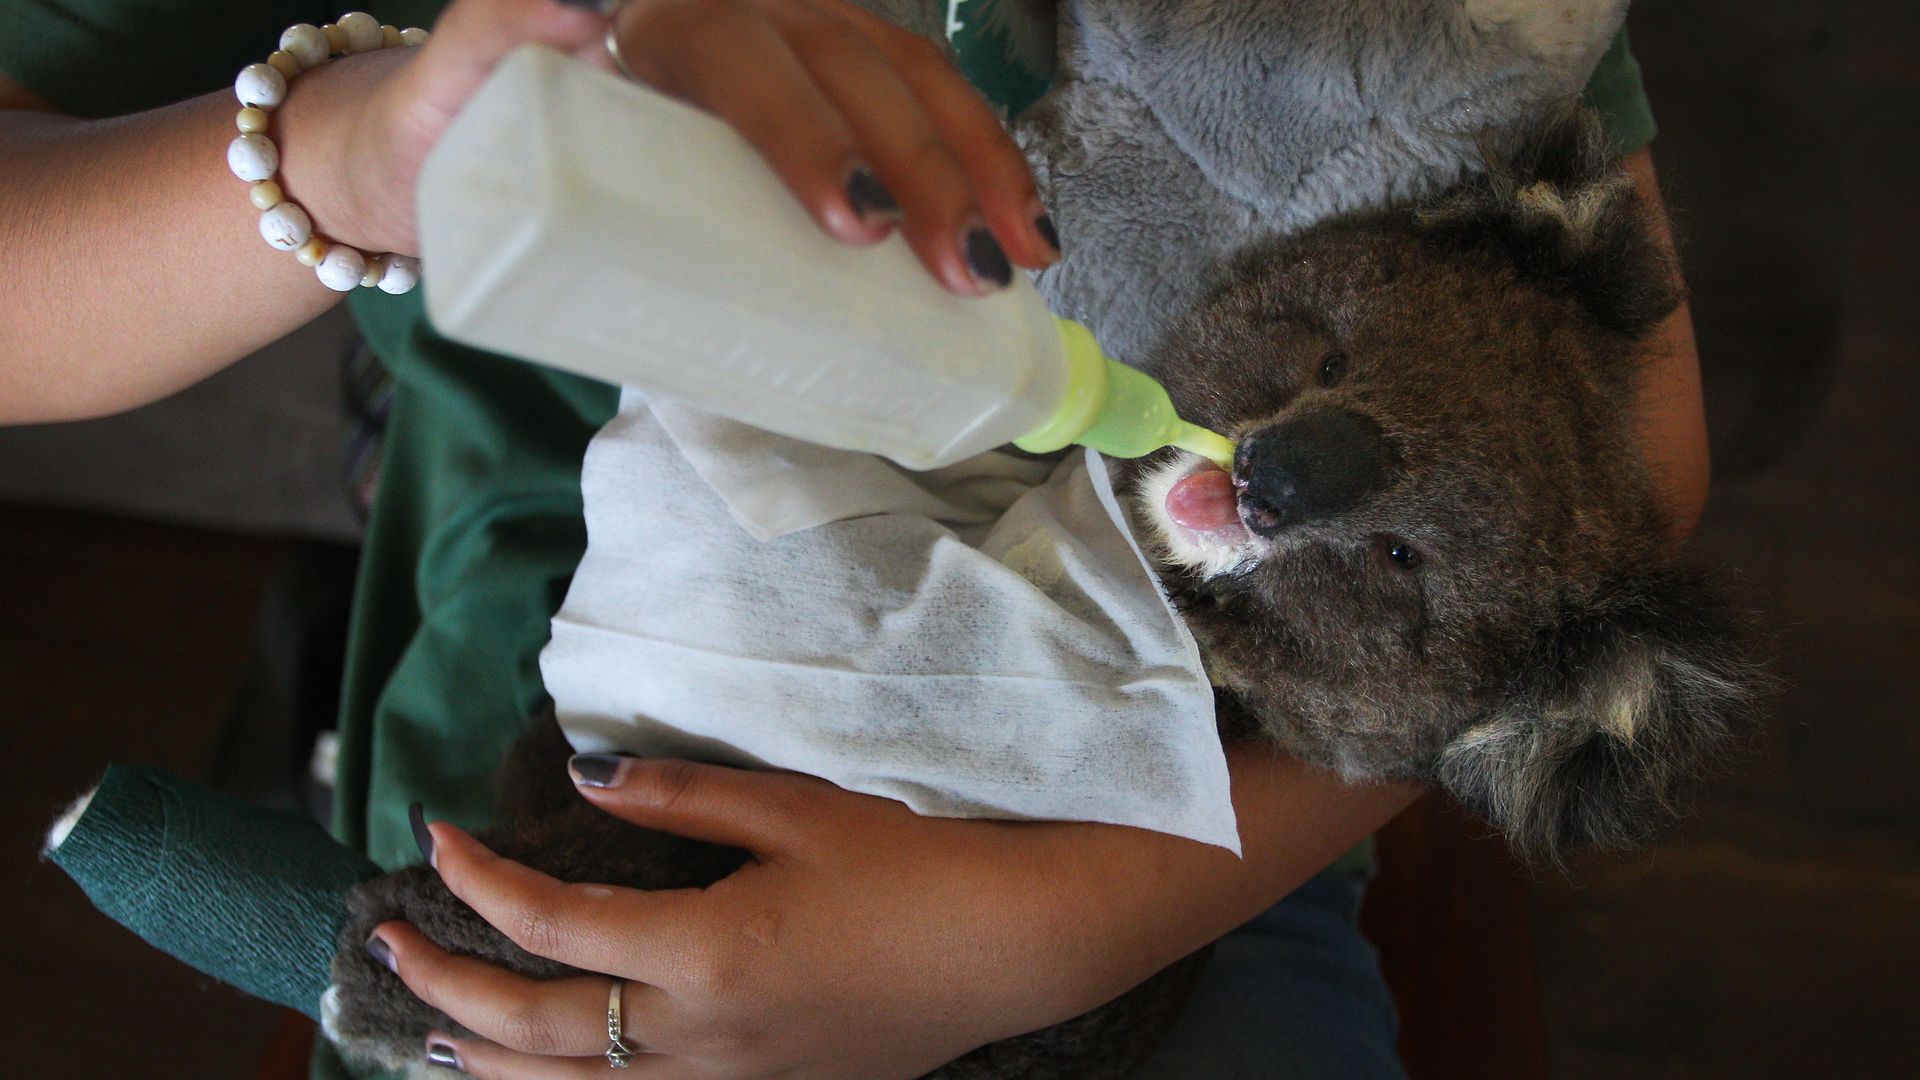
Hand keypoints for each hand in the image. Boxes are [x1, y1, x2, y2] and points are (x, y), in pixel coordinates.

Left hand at [276, 0, 1052, 293]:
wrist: (462, 131)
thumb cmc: (459, 132)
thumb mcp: (447, 91)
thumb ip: (486, 44)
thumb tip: (572, 4)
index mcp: (664, 17)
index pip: (748, 61)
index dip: (810, 133)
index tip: (853, 220)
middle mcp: (744, 11)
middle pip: (855, 70)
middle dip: (927, 170)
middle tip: (968, 271)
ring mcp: (796, 37)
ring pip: (910, 75)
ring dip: (979, 161)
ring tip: (1025, 254)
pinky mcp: (826, 80)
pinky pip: (919, 97)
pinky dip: (975, 153)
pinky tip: (1018, 218)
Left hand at [372, 758, 1263, 1078]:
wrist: (1019, 944)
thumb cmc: (917, 861)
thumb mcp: (797, 808)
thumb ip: (681, 794)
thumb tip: (581, 777)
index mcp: (706, 952)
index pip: (553, 924)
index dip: (479, 883)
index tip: (433, 837)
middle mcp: (705, 1035)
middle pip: (542, 1031)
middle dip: (450, 987)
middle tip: (385, 950)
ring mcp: (739, 1079)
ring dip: (494, 1069)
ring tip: (435, 1040)